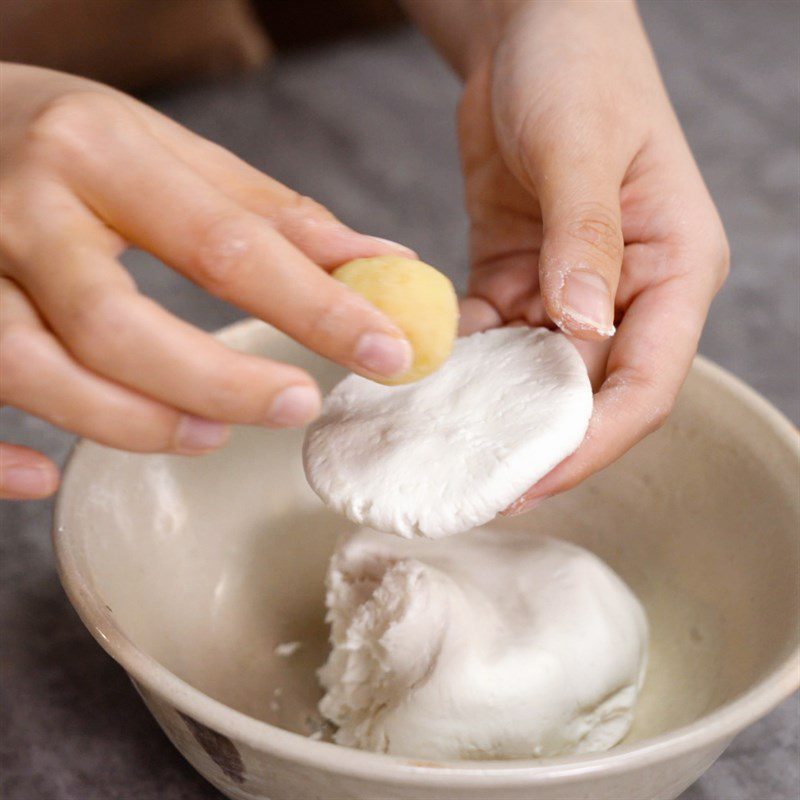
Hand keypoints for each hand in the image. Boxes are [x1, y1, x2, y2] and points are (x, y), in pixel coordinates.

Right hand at [0, 64, 414, 499]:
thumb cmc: (70, 138)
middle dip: (220, 382)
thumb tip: (381, 258)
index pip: (226, 246)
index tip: (387, 350)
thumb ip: (270, 212)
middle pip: (118, 326)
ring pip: (32, 370)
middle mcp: (19, 209)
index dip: (316, 308)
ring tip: (209, 434)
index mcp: (96, 153)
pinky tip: (46, 477)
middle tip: (298, 405)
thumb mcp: (168, 150)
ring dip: (128, 421)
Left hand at [452, 1, 728, 510]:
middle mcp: (626, 289)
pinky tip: (430, 383)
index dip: (595, 440)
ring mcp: (569, 287)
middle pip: (589, 392)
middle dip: (539, 440)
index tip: (536, 478)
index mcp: (673, 267)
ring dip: (494, 409)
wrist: (528, 28)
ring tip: (444, 446)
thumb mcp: (583, 148)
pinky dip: (465, 363)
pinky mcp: (519, 275)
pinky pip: (494, 337)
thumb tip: (585, 327)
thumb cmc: (578, 67)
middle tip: (479, 481)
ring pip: (536, 373)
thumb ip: (584, 241)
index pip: (647, 381)